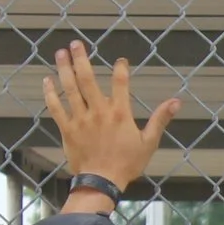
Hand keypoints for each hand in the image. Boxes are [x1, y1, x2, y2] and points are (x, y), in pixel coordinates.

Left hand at [45, 41, 179, 190]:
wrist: (102, 181)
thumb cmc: (127, 163)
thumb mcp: (149, 142)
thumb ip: (160, 119)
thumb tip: (176, 102)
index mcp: (119, 113)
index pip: (121, 83)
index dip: (121, 68)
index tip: (120, 60)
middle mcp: (98, 111)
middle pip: (88, 79)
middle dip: (81, 59)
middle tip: (76, 43)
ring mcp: (80, 119)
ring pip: (70, 88)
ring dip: (65, 69)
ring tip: (61, 53)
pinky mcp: (67, 128)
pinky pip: (56, 107)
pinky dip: (50, 93)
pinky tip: (47, 80)